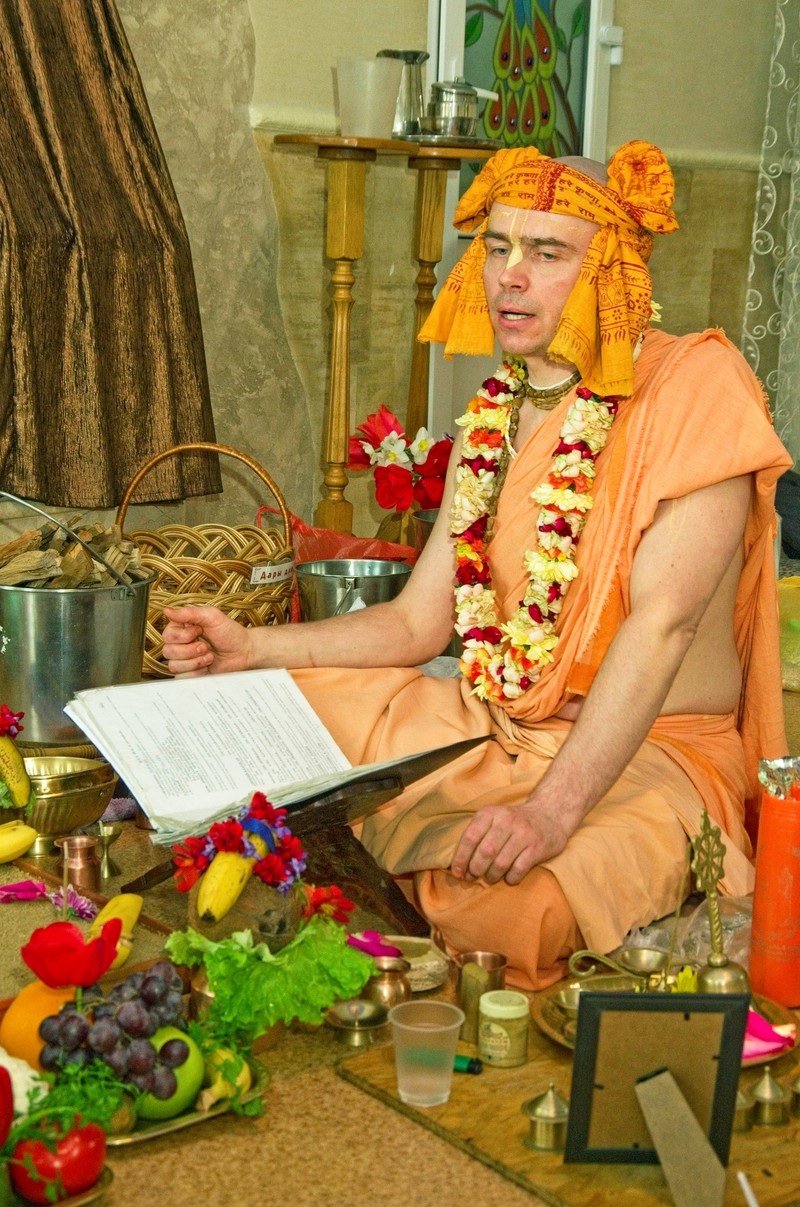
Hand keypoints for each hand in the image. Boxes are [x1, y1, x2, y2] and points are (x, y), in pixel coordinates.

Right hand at [161, 605, 250, 676]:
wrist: (244, 652)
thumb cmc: (230, 632)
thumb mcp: (212, 616)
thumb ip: (189, 612)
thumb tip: (166, 610)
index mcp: (181, 628)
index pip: (167, 635)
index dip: (184, 636)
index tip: (199, 631)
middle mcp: (180, 644)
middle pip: (168, 652)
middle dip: (190, 650)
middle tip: (206, 647)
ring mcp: (184, 660)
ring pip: (173, 666)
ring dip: (195, 662)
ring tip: (209, 656)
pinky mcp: (189, 674)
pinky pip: (182, 678)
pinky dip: (196, 673)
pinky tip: (207, 666)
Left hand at [450, 800, 569, 885]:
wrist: (550, 814)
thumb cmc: (514, 822)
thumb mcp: (494, 818)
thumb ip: (477, 835)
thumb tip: (458, 866)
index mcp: (491, 812)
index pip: (470, 837)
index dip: (461, 858)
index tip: (457, 873)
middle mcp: (507, 820)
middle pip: (485, 852)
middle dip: (476, 869)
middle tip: (474, 876)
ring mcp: (524, 833)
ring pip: (500, 863)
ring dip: (492, 876)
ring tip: (490, 877)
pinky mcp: (537, 847)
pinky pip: (518, 870)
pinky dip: (510, 878)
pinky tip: (509, 877)